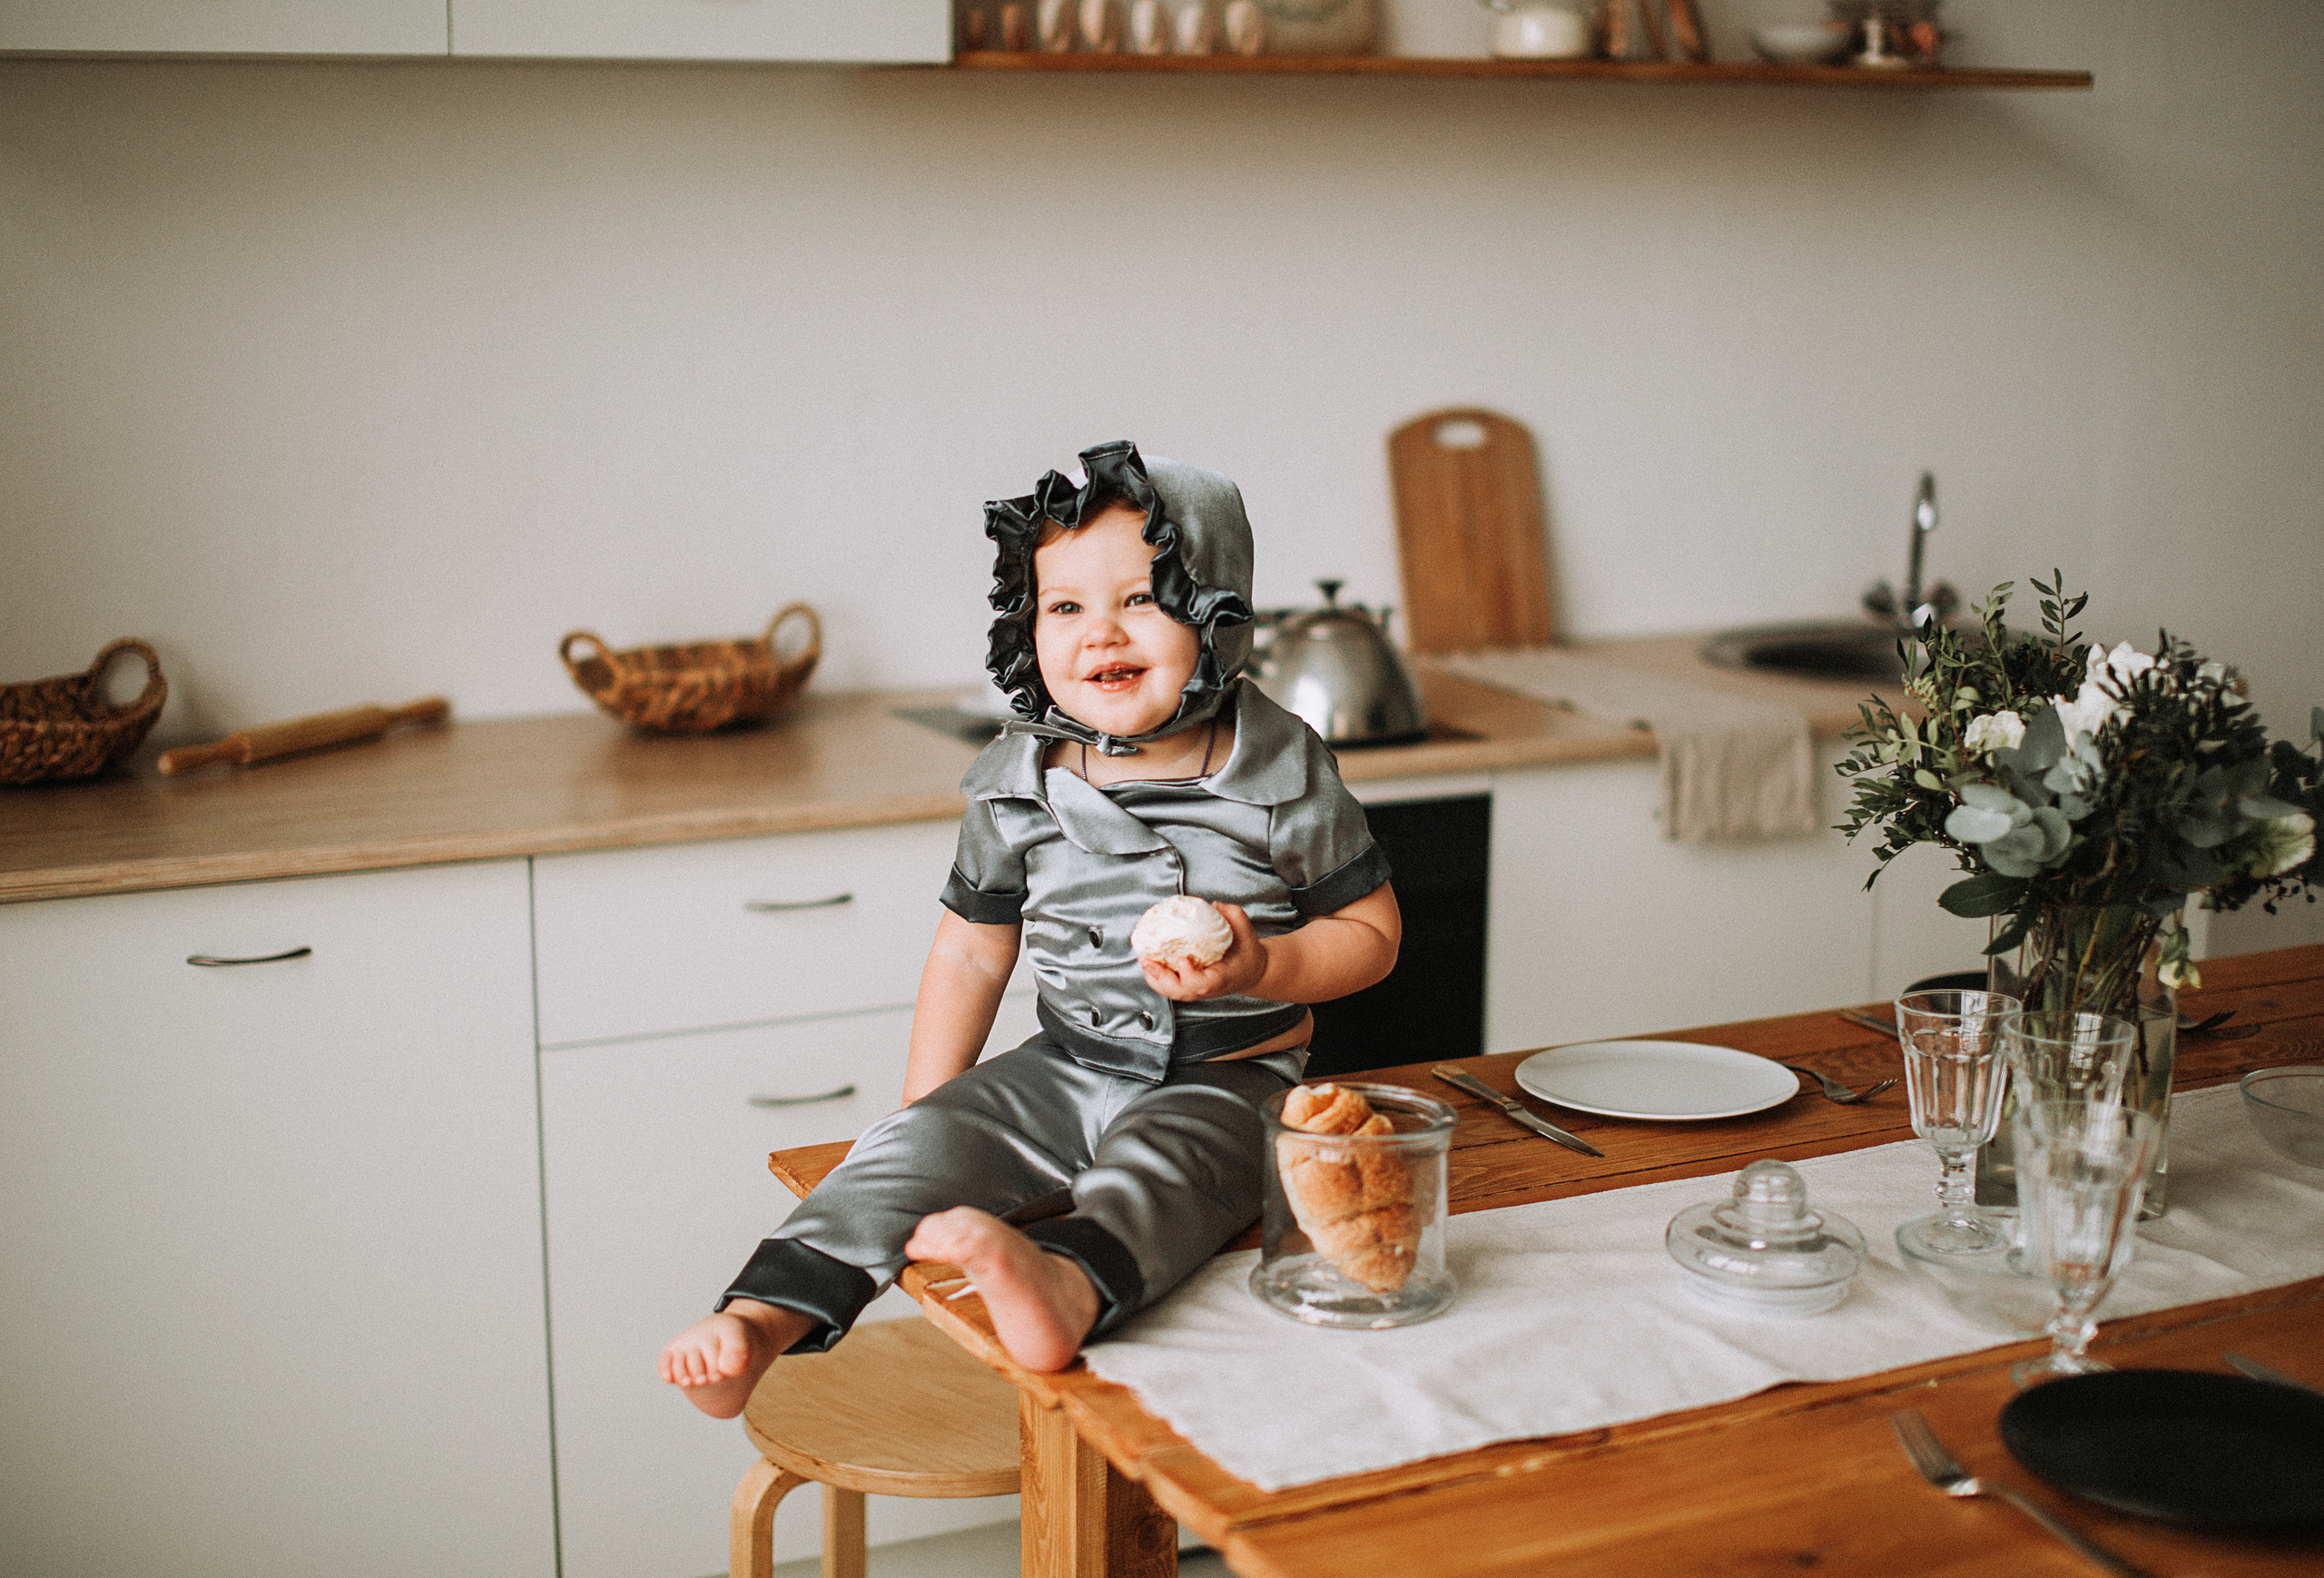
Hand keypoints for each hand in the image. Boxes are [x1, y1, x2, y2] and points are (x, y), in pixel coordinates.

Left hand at [1139, 901, 1267, 1001]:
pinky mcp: (1188, 986)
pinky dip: (1156, 975)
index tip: (1182, 960)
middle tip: (1148, 961)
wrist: (1250, 971)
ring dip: (1154, 977)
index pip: (1203, 984)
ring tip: (1143, 958)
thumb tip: (1212, 906)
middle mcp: (1207, 988)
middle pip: (1180, 991)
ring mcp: (1196, 989)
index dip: (1190, 976)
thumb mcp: (1247, 932)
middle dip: (1161, 978)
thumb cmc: (1247, 954)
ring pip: (1171, 991)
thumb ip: (1232, 916)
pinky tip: (1147, 959)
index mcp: (1222, 978)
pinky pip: (1169, 984)